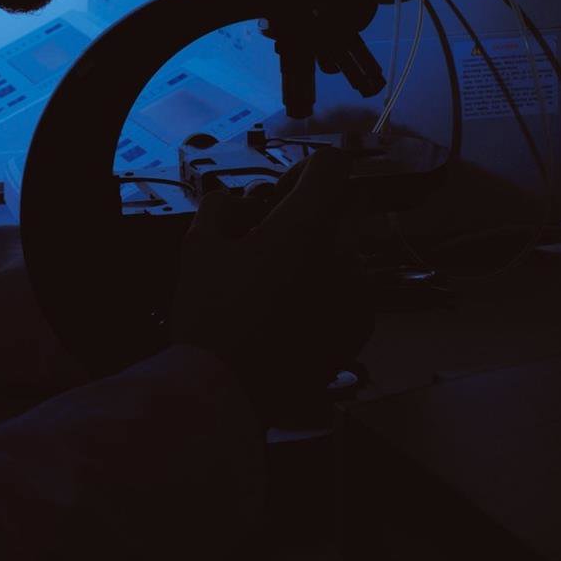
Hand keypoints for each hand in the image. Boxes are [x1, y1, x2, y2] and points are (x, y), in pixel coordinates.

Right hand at [170, 147, 372, 424]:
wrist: (230, 394)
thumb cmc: (211, 315)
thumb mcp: (198, 247)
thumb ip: (220, 207)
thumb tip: (236, 199)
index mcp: (308, 225)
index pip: (332, 165)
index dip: (304, 169)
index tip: (278, 195)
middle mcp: (345, 252)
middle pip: (333, 212)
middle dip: (300, 219)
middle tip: (259, 245)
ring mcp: (360, 292)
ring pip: (340, 251)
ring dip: (312, 256)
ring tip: (270, 286)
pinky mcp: (363, 325)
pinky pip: (349, 289)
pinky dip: (325, 291)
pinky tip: (288, 315)